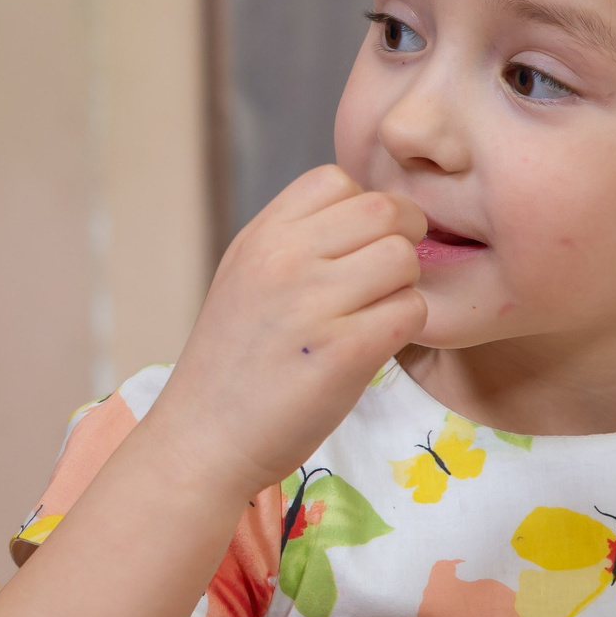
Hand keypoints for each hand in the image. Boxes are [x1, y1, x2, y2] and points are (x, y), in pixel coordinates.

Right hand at [143, 165, 425, 496]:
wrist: (204, 438)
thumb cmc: (233, 362)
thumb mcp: (244, 278)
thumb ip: (294, 241)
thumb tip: (367, 213)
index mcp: (260, 236)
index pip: (337, 179)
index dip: (362, 208)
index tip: (357, 246)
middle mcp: (283, 260)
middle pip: (385, 210)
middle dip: (401, 240)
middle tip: (385, 280)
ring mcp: (313, 304)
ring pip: (404, 259)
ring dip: (404, 287)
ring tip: (375, 315)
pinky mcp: (344, 352)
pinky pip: (411, 311)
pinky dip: (404, 328)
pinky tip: (375, 345)